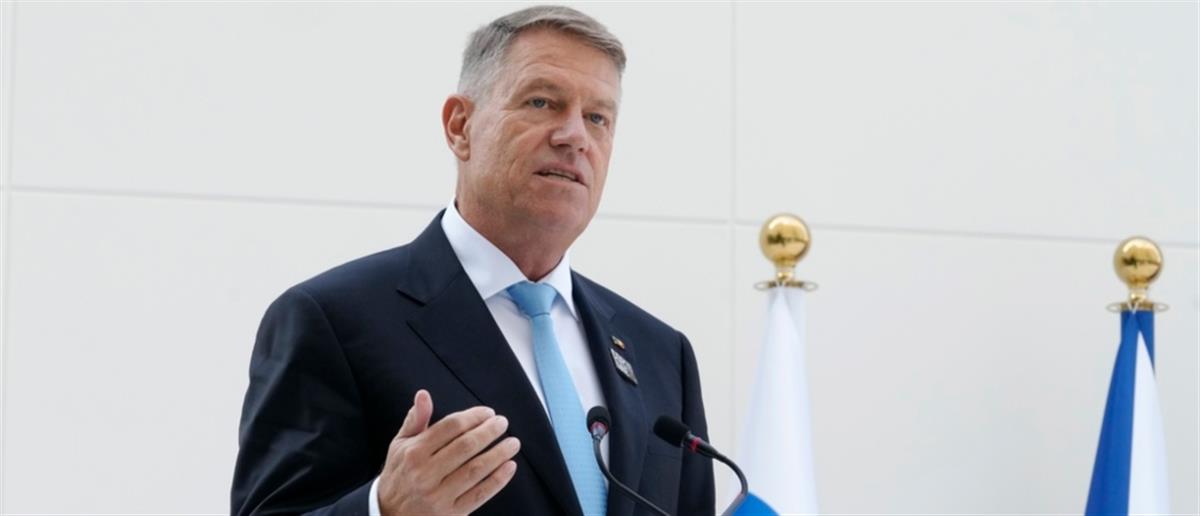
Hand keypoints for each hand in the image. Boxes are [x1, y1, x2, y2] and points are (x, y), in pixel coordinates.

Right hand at [378, 390, 520, 515]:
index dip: (473, 417)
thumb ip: (415, 420)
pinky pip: (479, 494)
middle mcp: (425, 473)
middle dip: (489, 432)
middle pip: (466, 446)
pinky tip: (510, 466)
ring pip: (476, 470)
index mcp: (414, 452)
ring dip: (499, 454)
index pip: (450, 427)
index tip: (488, 413)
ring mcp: (438, 495)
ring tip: (513, 443)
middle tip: (503, 423)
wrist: (389, 515)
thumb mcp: (400, 445)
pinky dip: (498, 480)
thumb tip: (424, 394)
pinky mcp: (450, 513)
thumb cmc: (399, 474)